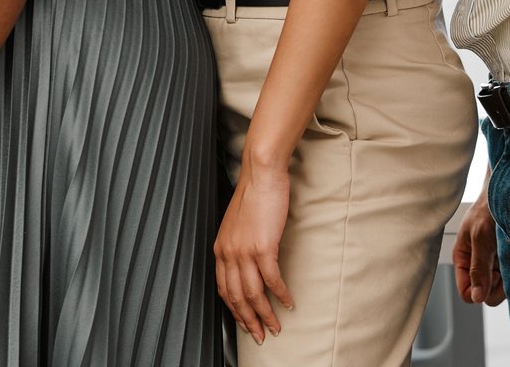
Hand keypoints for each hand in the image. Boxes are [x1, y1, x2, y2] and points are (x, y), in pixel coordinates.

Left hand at [214, 160, 294, 342]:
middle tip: (261, 335)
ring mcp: (244, 251)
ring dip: (266, 314)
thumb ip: (238, 245)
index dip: (234, 310)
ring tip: (276, 326)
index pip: (223, 289)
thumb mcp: (237, 225)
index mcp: (220, 248)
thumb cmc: (253, 196)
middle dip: (249, 320)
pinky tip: (289, 302)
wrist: (260, 175)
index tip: (245, 323)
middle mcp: (228, 252)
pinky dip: (281, 295)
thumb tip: (248, 264)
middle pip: (236, 297)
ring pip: (253, 294)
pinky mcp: (263, 247)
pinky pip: (272, 280)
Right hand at [452, 188, 506, 306]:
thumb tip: (476, 299)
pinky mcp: (508, 263)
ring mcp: (494, 266)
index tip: (492, 274)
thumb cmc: (488, 209)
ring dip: (508, 278)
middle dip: (496, 285)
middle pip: (485, 296)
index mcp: (463, 260)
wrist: (507, 194)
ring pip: (500, 290)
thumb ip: (478, 268)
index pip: (468, 294)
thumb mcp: (480, 237)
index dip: (480, 290)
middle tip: (502, 263)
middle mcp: (477, 266)